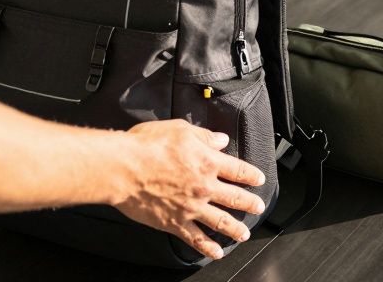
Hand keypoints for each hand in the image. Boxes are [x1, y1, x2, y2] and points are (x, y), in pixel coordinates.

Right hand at [116, 120, 266, 260]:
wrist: (123, 169)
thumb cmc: (147, 146)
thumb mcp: (180, 130)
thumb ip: (204, 136)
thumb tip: (221, 140)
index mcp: (207, 162)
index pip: (238, 170)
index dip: (251, 175)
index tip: (259, 179)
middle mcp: (204, 186)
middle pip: (235, 197)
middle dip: (250, 204)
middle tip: (259, 207)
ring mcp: (191, 207)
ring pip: (221, 221)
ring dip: (235, 228)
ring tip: (244, 233)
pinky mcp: (174, 222)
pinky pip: (196, 238)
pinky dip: (208, 247)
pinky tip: (217, 252)